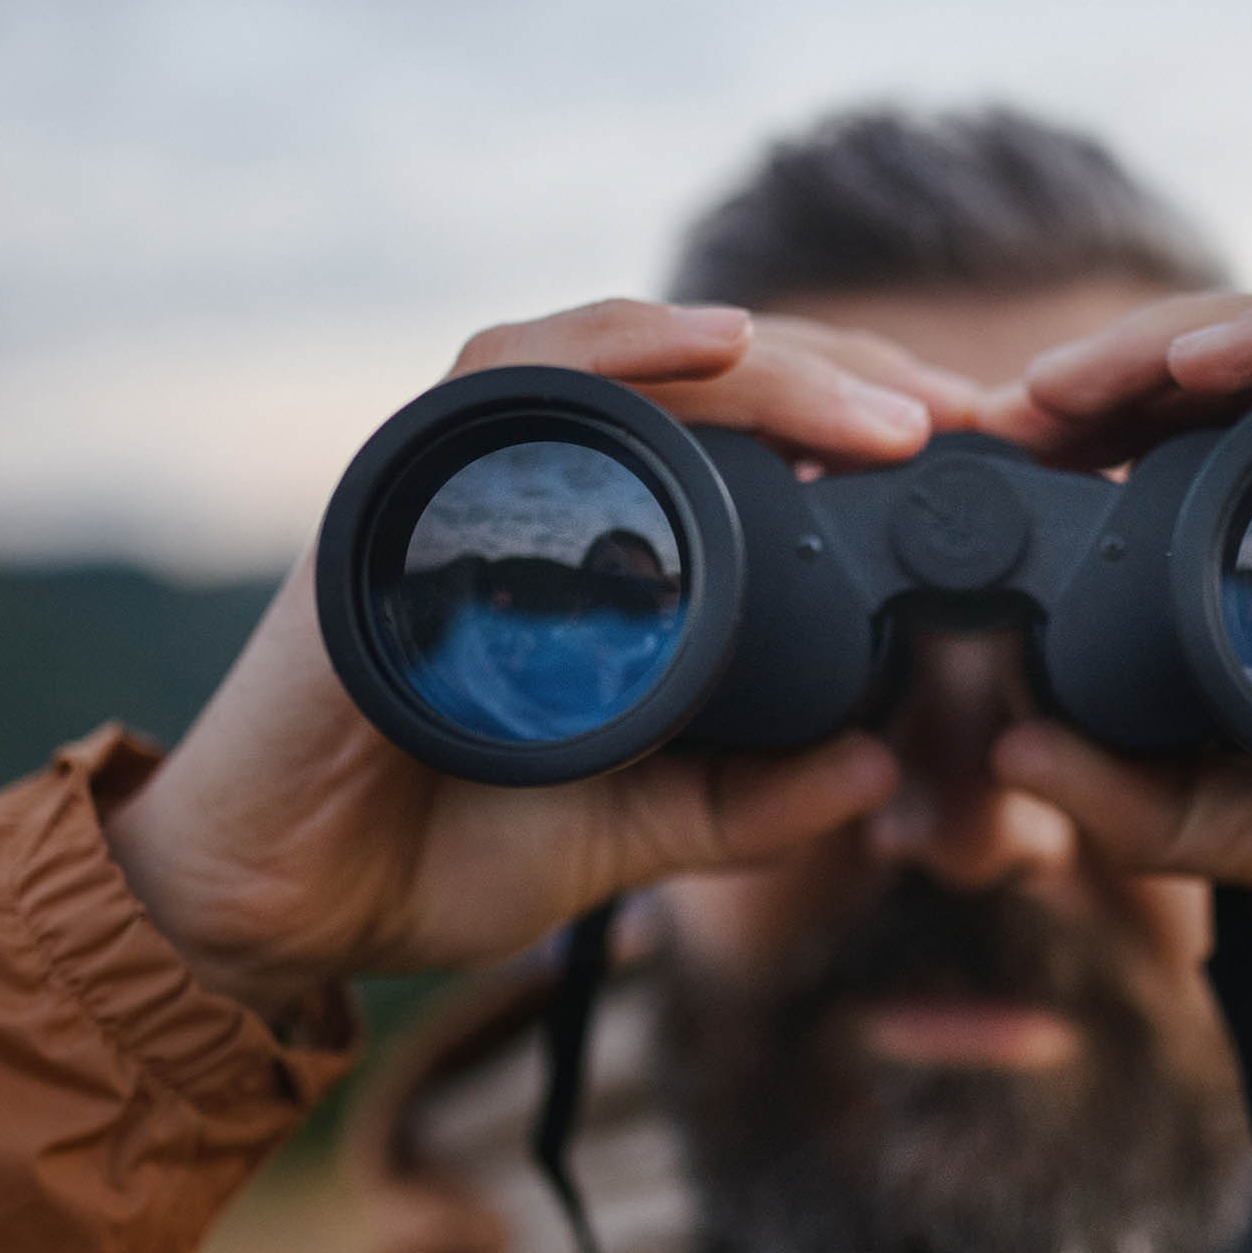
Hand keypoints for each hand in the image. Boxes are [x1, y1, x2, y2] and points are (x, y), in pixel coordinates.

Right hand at [103, 300, 981, 1020]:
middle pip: (707, 379)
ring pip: (628, 357)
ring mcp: (466, 481)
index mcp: (598, 549)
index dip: (859, 431)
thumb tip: (877, 765)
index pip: (742, 441)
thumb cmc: (435, 850)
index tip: (971, 457)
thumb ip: (741, 804)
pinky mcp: (403, 495)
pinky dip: (616, 349)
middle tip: (963, 417)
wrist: (280, 906)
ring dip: (768, 362)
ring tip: (885, 409)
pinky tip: (714, 347)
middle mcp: (535, 491)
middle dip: (850, 382)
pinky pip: (509, 378)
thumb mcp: (631, 833)